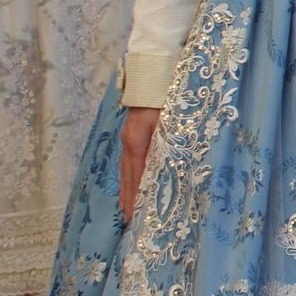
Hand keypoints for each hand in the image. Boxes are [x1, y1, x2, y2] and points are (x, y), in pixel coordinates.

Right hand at [118, 107, 161, 224]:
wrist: (153, 76)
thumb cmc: (166, 97)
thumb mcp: (170, 121)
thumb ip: (168, 143)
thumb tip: (169, 168)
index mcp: (137, 140)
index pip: (136, 173)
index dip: (135, 194)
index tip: (136, 212)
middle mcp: (129, 141)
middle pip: (128, 175)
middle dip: (128, 197)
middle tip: (130, 219)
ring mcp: (128, 137)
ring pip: (125, 169)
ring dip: (127, 189)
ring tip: (127, 209)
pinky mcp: (131, 134)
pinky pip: (128, 160)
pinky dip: (128, 176)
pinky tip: (131, 184)